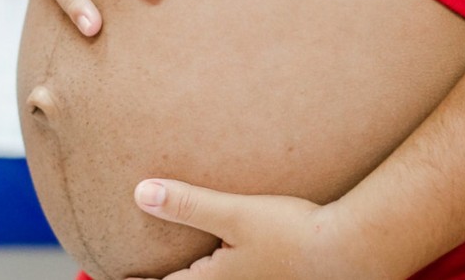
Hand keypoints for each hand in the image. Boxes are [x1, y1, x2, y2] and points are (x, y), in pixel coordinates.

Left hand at [128, 179, 389, 279]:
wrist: (352, 251)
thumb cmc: (293, 234)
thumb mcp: (235, 213)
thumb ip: (188, 204)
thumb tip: (141, 193)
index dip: (134, 279)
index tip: (113, 272)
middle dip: (161, 275)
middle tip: (139, 267)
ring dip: (188, 272)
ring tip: (177, 261)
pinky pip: (229, 278)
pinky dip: (210, 271)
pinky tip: (219, 254)